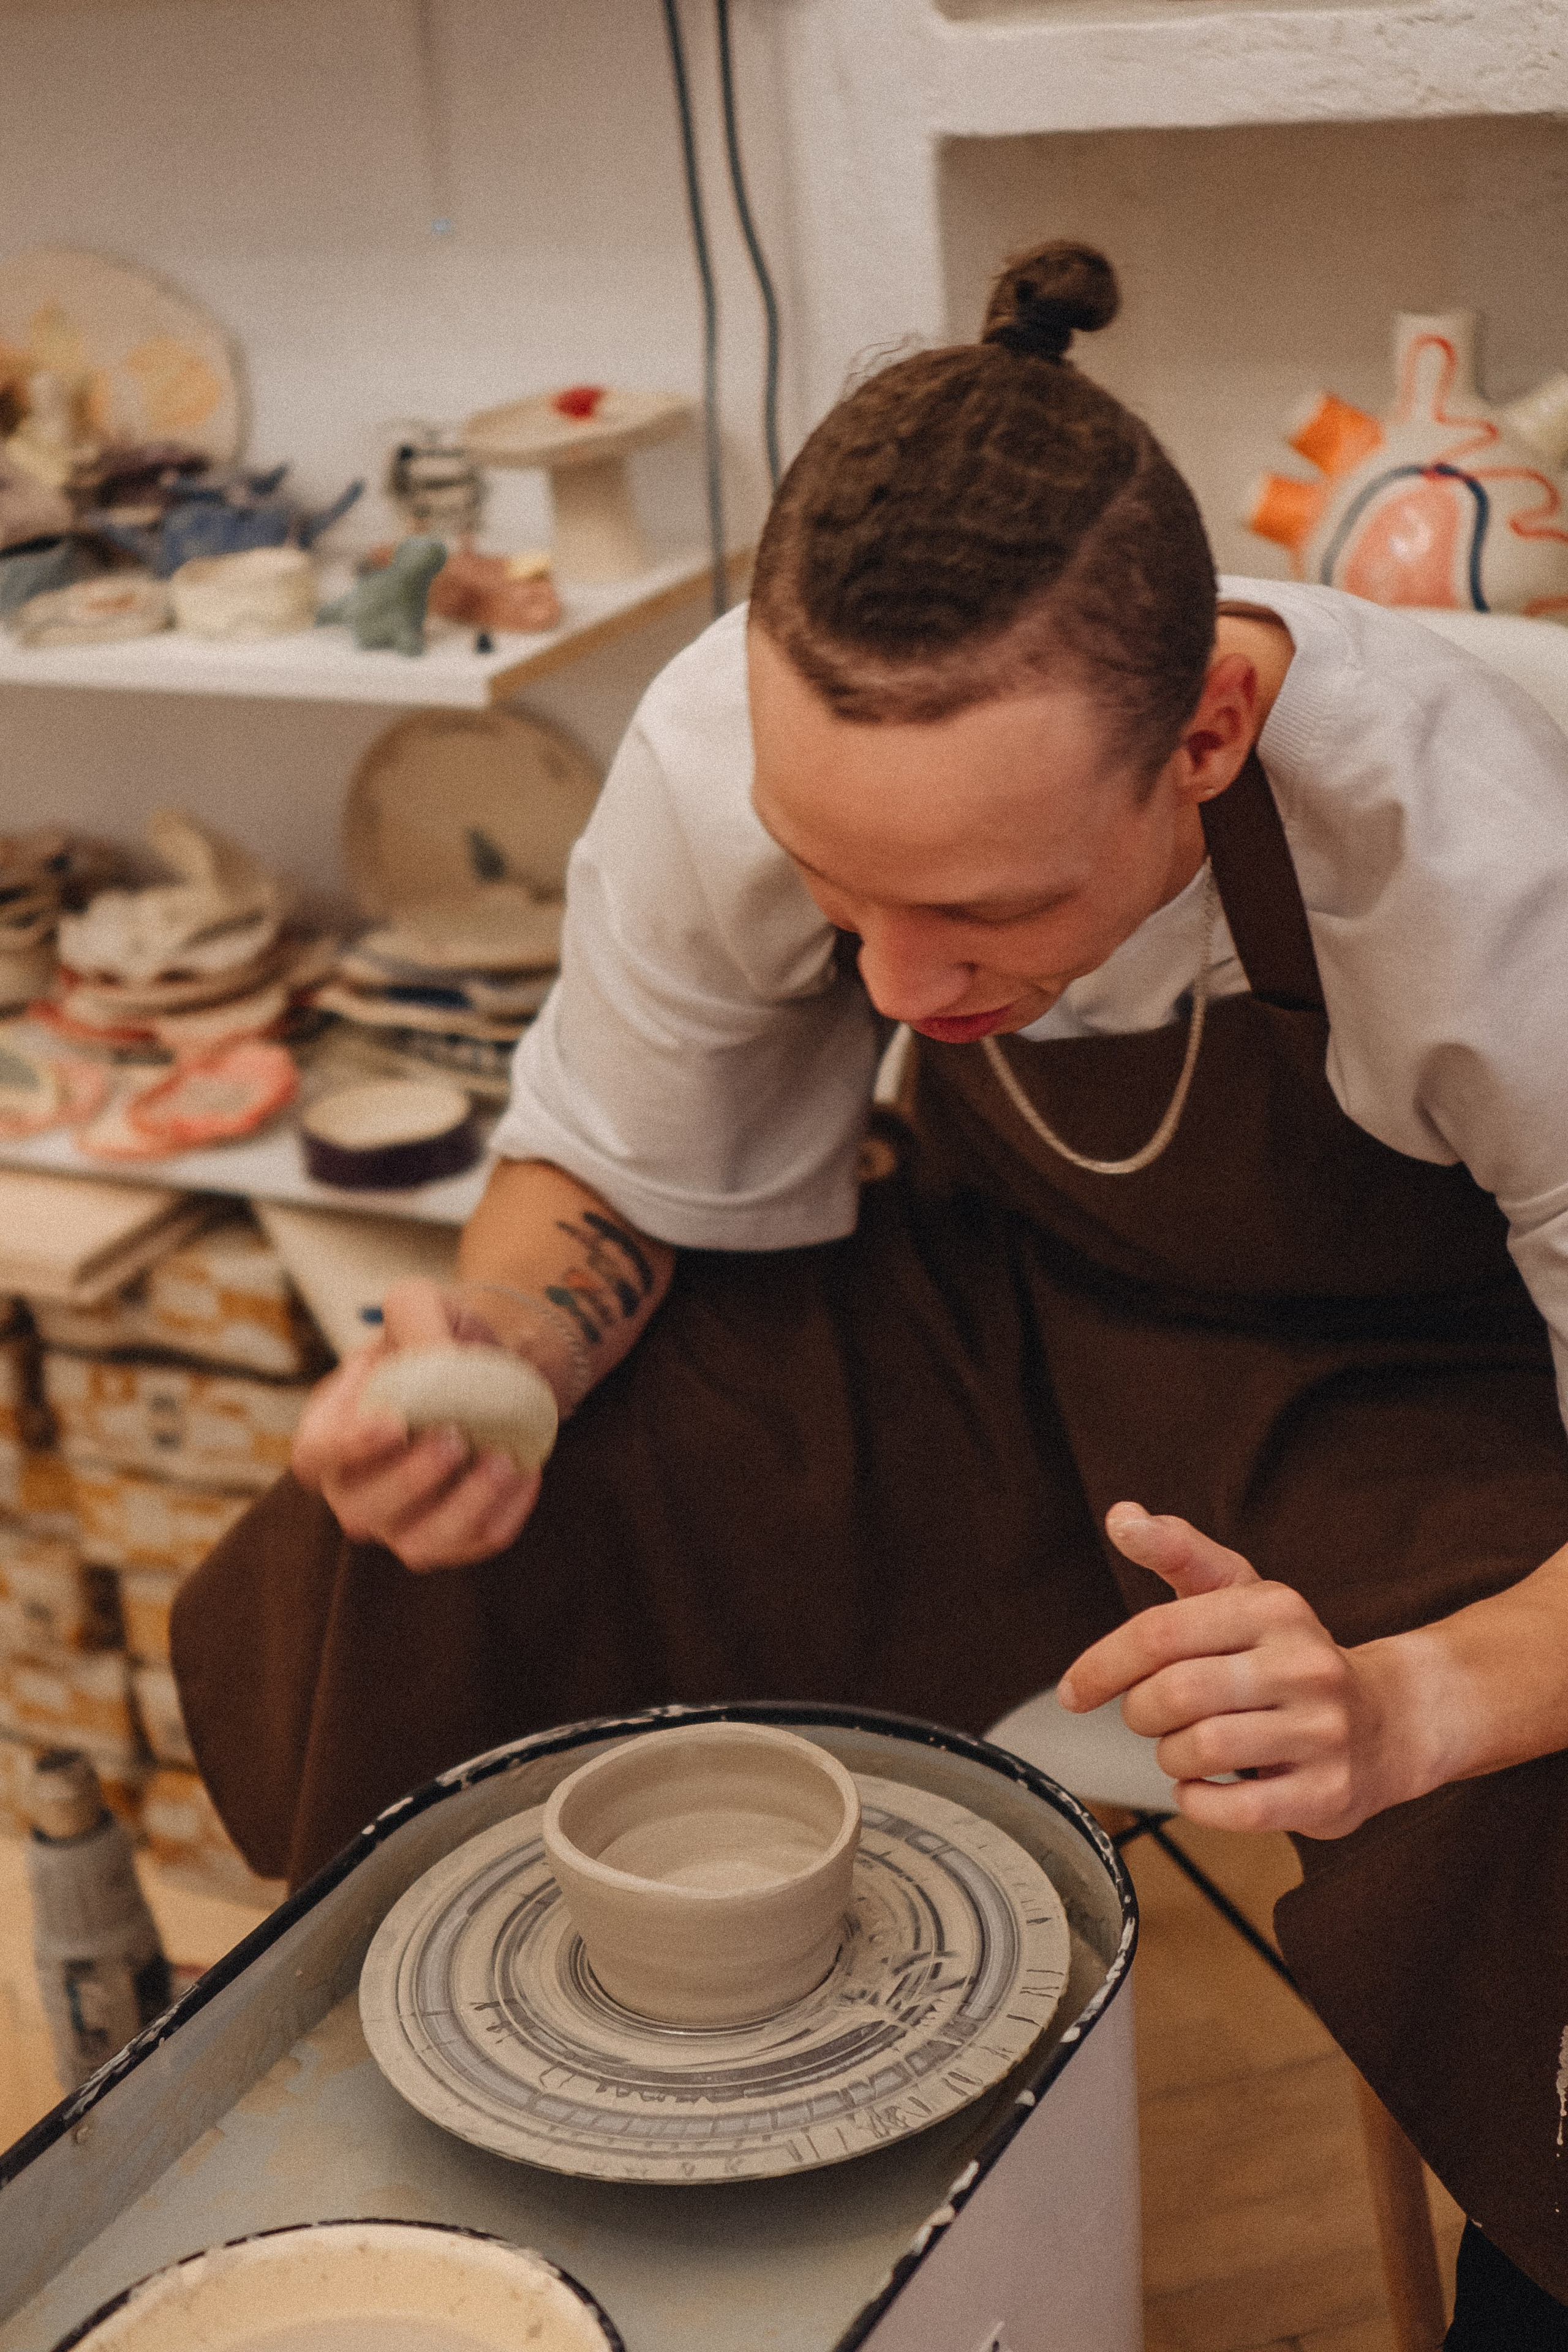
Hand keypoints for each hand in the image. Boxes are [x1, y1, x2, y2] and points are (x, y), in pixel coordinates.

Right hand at [291, 1278, 542, 1571]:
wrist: (492, 1365)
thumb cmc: (439, 1337)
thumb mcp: (421, 1305)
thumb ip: (415, 1318)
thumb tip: (436, 1362)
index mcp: (331, 1429)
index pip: (314, 1454)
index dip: (347, 1447)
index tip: (394, 1422)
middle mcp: (356, 1488)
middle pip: (362, 1510)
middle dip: (411, 1480)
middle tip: (454, 1438)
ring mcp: (402, 1523)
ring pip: (419, 1545)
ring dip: (461, 1510)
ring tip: (501, 1460)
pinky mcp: (453, 1540)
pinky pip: (477, 1543)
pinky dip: (506, 1511)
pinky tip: (527, 1469)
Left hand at [1056, 1504, 1417, 1838]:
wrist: (1390, 1721)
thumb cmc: (1289, 1657)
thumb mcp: (1240, 1594)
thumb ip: (1179, 1552)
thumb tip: (1121, 1517)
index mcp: (1273, 1608)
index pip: (1160, 1632)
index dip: (1103, 1665)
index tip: (1075, 1691)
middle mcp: (1305, 1664)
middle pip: (1175, 1694)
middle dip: (1141, 1712)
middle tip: (1150, 1716)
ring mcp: (1323, 1732)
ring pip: (1201, 1749)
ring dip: (1170, 1756)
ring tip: (1184, 1747)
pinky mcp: (1328, 1794)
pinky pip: (1234, 1809)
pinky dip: (1197, 1801)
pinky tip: (1203, 1785)